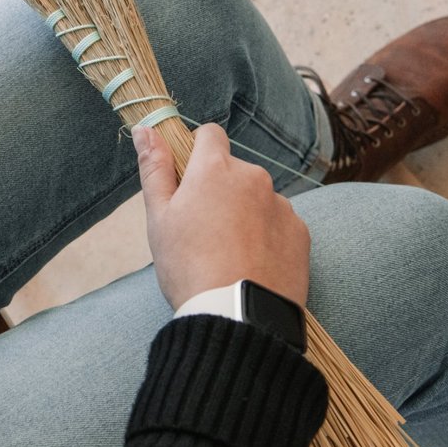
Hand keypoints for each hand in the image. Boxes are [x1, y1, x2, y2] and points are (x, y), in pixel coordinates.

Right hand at [133, 123, 310, 309]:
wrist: (237, 317)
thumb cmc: (188, 267)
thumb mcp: (159, 218)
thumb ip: (154, 169)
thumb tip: (146, 128)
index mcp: (215, 169)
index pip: (210, 135)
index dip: (196, 153)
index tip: (188, 180)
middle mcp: (254, 178)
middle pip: (234, 172)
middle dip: (220, 191)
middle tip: (202, 232)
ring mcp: (281, 205)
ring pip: (258, 200)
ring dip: (245, 215)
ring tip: (228, 255)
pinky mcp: (301, 233)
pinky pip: (279, 225)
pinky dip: (267, 238)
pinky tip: (252, 265)